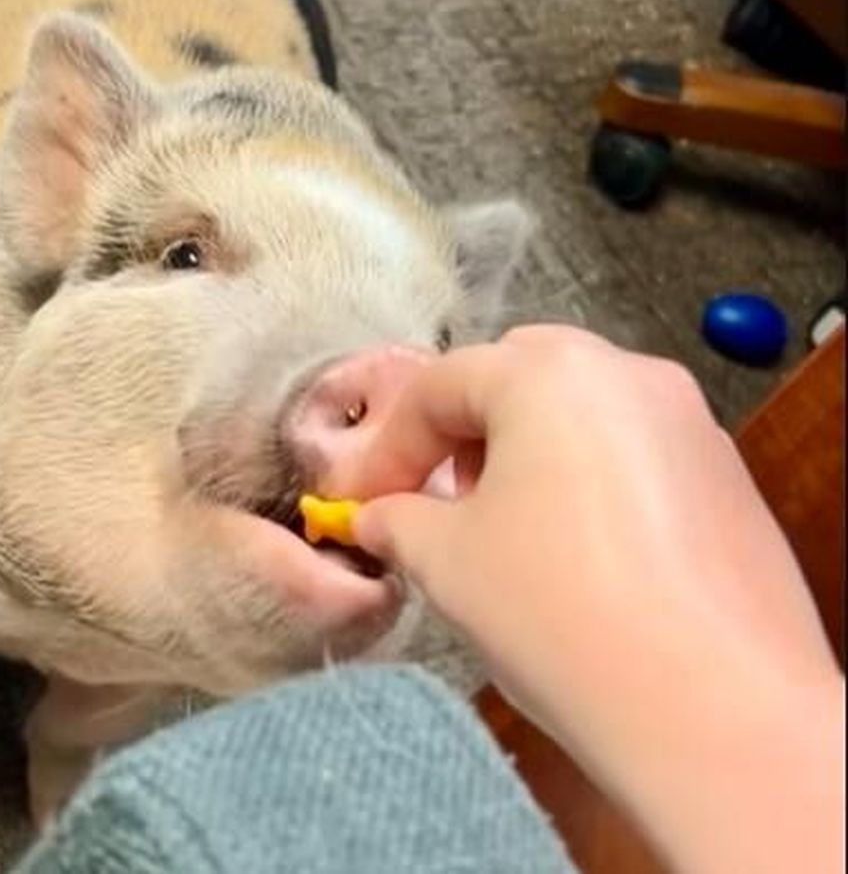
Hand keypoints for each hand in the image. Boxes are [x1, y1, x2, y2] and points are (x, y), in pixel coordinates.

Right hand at [340, 325, 843, 873]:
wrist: (719, 713)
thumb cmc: (556, 611)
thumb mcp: (448, 563)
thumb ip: (398, 521)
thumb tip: (375, 516)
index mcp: (549, 372)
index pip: (441, 385)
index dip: (389, 446)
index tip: (360, 504)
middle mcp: (627, 374)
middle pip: (517, 376)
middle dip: (463, 430)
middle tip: (437, 499)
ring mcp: (689, 422)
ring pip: (581, 411)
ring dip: (525, 451)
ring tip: (504, 528)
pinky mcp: (727, 477)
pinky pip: (632, 453)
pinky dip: (586, 479)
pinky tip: (577, 554)